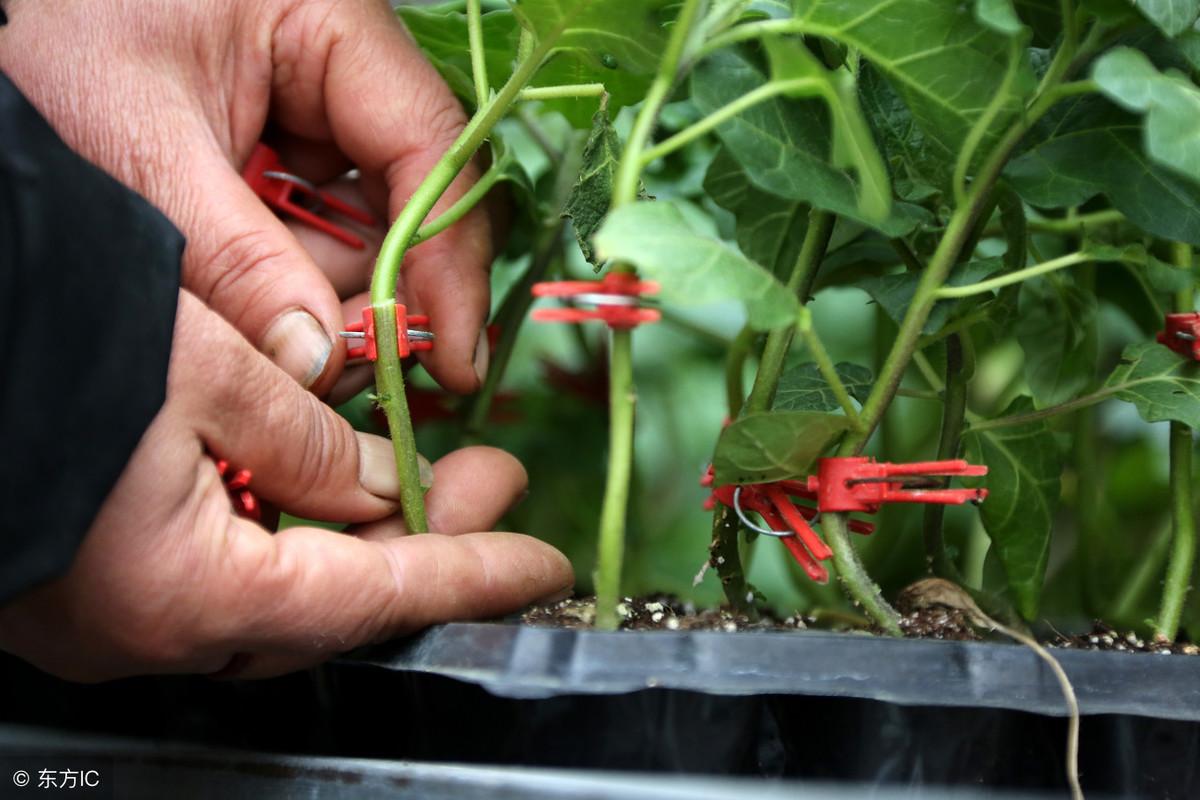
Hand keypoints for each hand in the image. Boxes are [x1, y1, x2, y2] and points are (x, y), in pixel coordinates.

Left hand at [0, 0, 493, 394]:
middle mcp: (340, 68)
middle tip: (336, 368)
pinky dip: (283, 282)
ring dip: (317, 296)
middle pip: (410, 200)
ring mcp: (311, 112)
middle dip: (374, 292)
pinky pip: (312, 233)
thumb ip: (237, 260)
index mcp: (331, 26)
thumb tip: (318, 363)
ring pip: (360, 230)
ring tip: (248, 318)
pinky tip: (238, 294)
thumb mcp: (137, 148)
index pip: (433, 147)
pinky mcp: (280, 150)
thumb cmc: (44, 33)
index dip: (450, 259)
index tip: (452, 356)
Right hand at [0, 295, 571, 680]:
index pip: (379, 596)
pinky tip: (324, 470)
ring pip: (283, 583)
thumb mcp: (204, 370)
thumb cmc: (41, 339)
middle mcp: (155, 626)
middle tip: (491, 481)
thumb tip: (379, 484)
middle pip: (337, 599)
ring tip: (423, 465)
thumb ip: (309, 442)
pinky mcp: (97, 577)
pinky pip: (224, 564)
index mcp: (192, 592)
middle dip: (427, 540)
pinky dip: (290, 523)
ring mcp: (118, 610)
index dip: (474, 575)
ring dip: (359, 524)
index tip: (541, 565)